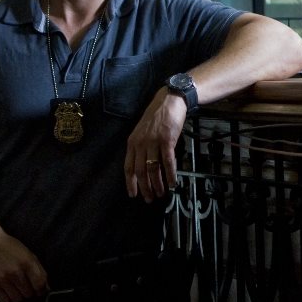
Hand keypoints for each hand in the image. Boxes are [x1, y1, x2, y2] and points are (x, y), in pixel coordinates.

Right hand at [0, 230, 48, 301]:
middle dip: (29, 292)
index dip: (41, 290)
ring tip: (15, 288)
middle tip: (25, 286)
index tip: (39, 290)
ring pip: (17, 299)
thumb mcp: (27, 253)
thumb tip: (45, 288)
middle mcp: (16, 272)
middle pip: (29, 294)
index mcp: (26, 262)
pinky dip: (8, 298)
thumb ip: (38, 270)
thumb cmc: (9, 247)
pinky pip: (5, 301)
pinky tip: (8, 290)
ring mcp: (3, 279)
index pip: (40, 284)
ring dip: (19, 296)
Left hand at [125, 87, 186, 202]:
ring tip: (161, 194)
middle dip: (144, 187)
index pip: (128, 167)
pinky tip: (172, 183)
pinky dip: (170, 175)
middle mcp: (140, 144)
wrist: (169, 102)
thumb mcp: (143, 133)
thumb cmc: (156, 118)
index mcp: (132, 143)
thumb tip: (144, 166)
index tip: (132, 195)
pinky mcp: (166, 140)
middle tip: (149, 199)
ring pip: (153, 169)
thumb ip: (141, 148)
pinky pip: (167, 162)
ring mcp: (153, 142)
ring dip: (157, 184)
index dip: (130, 182)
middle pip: (140, 171)